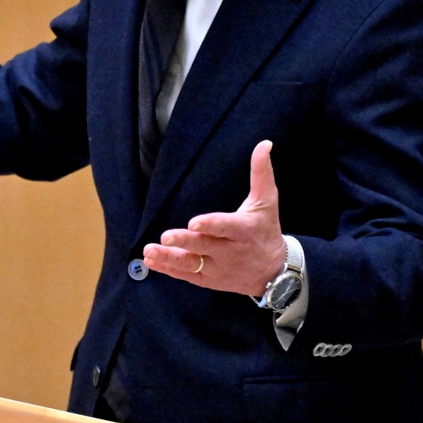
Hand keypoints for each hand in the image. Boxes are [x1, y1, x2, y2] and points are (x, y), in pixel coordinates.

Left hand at [143, 140, 286, 295]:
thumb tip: (264, 143)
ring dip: (169, 258)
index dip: (210, 224)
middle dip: (184, 242)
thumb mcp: (267, 201)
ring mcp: (218, 268)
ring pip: (192, 264)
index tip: (193, 222)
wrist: (273, 272)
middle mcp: (230, 251)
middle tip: (166, 237)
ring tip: (150, 251)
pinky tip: (151, 261)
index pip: (225, 227)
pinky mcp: (208, 279)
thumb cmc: (265, 230)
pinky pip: (186, 275)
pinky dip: (168, 269)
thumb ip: (261, 172)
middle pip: (204, 246)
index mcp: (243, 230)